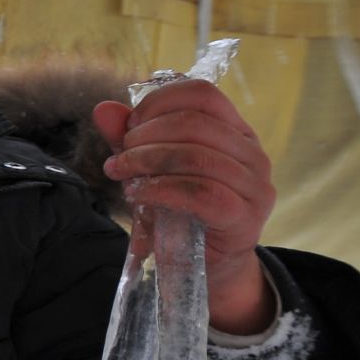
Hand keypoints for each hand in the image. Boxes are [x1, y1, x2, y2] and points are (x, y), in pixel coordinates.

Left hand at [93, 79, 276, 332]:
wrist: (206, 265)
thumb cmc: (180, 209)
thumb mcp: (151, 168)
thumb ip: (130, 137)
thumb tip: (104, 109)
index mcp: (235, 131)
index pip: (203, 93)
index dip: (158, 102)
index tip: (128, 126)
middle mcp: (253, 154)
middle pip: (195, 123)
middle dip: (145, 136)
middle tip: (120, 157)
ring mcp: (255, 186)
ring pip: (197, 156)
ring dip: (146, 161)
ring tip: (123, 176)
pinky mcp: (245, 217)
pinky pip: (200, 193)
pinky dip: (161, 189)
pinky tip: (140, 195)